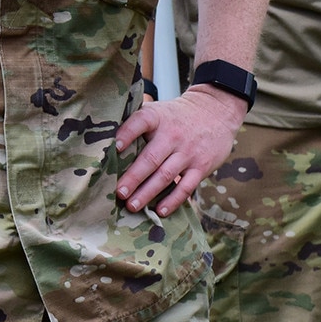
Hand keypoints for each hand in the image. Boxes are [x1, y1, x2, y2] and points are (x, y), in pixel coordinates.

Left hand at [114, 85, 246, 214]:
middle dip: (133, 177)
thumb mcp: (158, 110)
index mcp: (157, 117)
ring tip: (132, 206)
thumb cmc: (176, 116)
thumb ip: (137, 122)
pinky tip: (160, 210)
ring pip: (165, 176)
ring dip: (148, 193)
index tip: (114, 147)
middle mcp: (172, 135)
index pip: (139, 123)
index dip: (126, 134)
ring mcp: (188, 153)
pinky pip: (186, 187)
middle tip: (118, 193)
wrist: (215, 112)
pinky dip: (173, 200)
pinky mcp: (201, 167)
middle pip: (150, 159)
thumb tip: (105, 138)